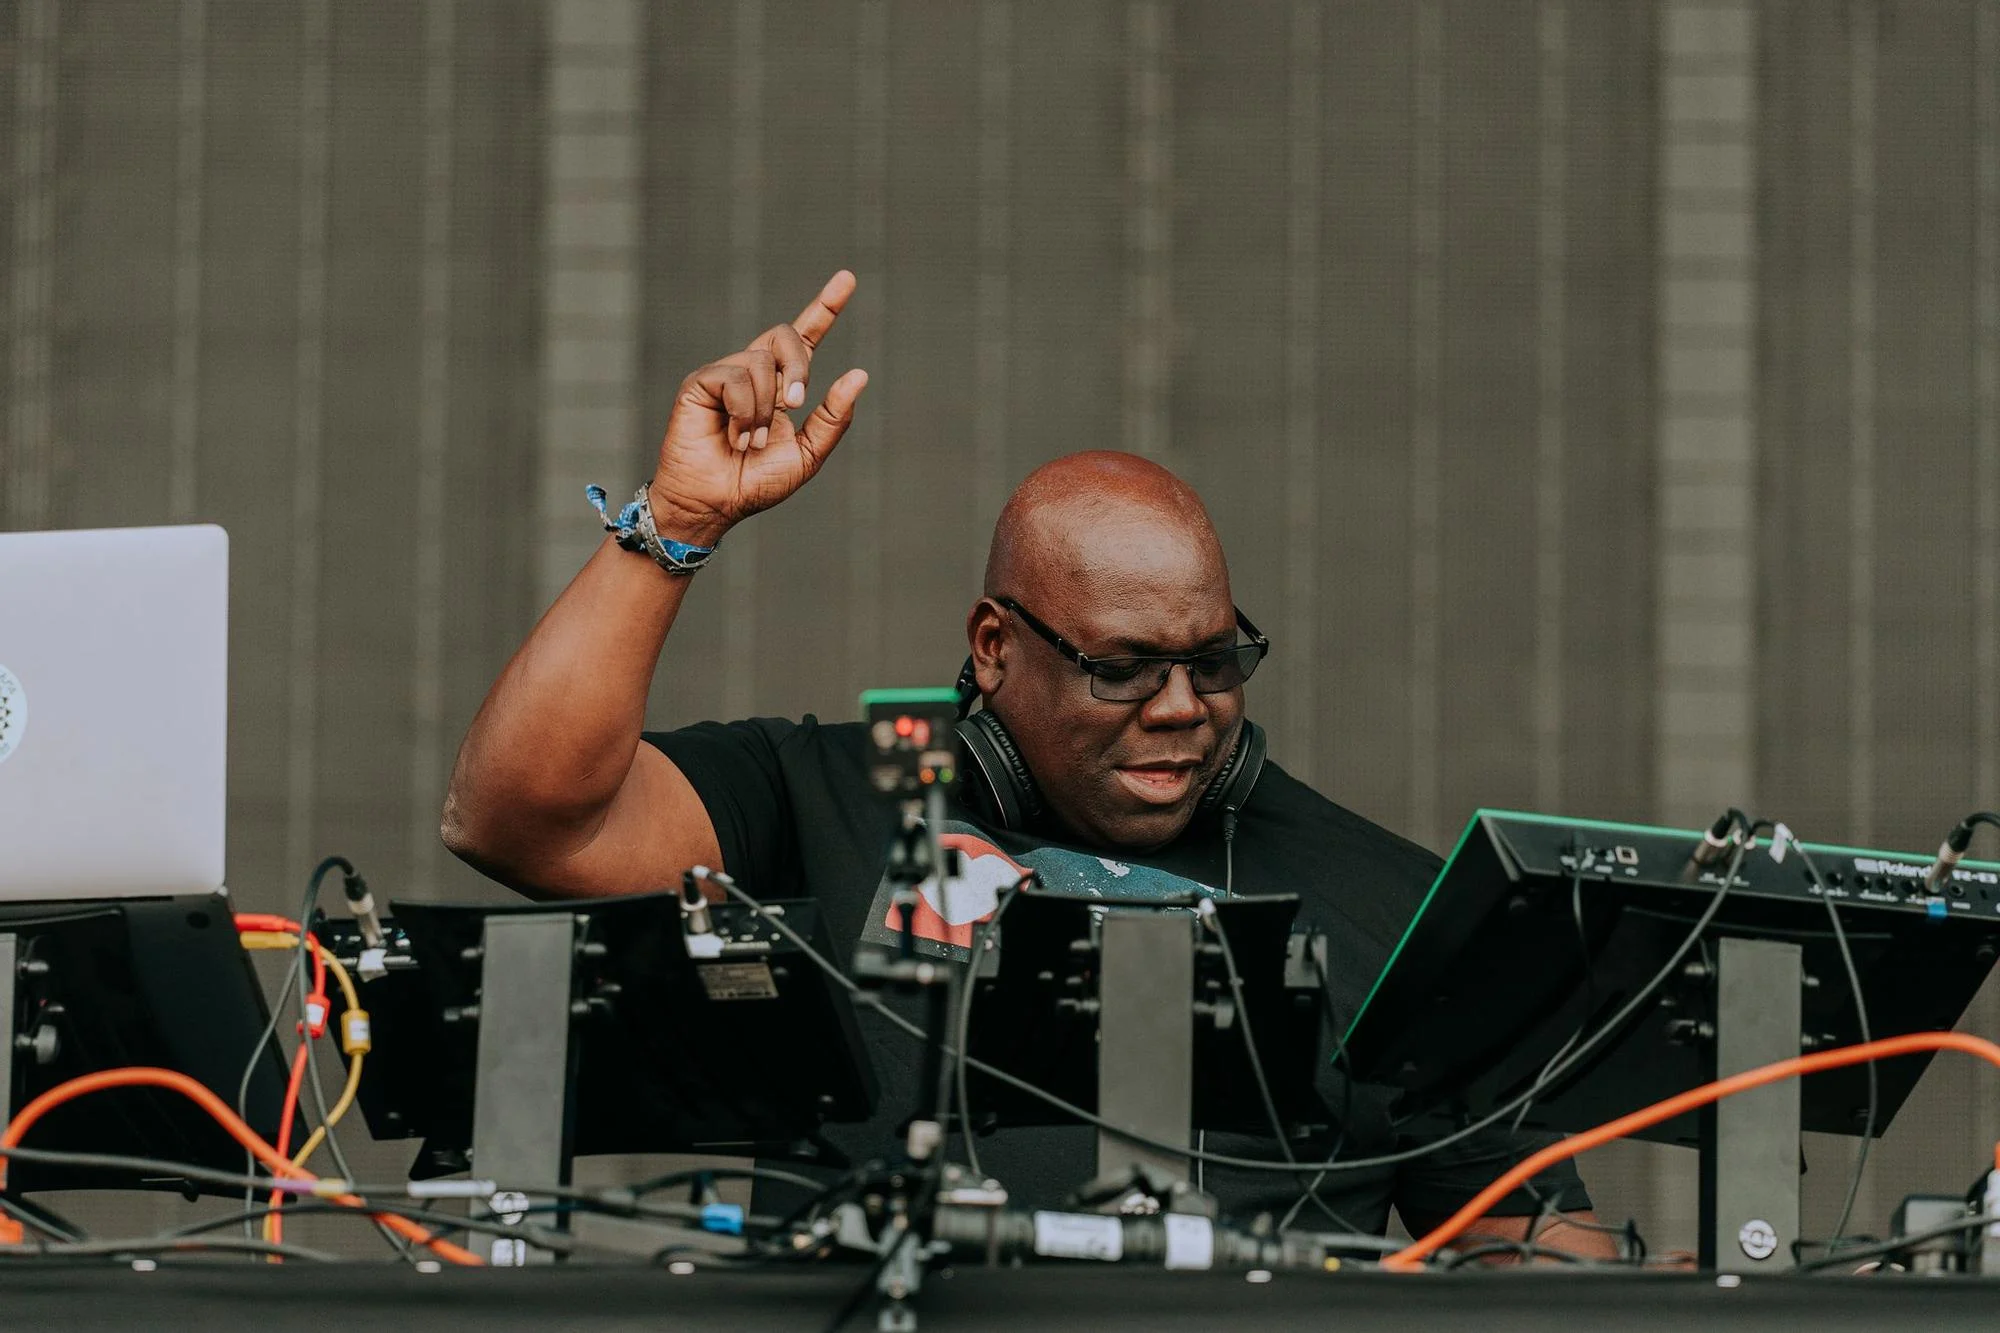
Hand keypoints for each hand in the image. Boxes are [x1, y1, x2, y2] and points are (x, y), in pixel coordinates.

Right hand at [647, 270, 868, 544]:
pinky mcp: (700, 382)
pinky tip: (733, 436)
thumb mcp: (807, 454)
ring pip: (761, 362)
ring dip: (764, 410)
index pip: (804, 338)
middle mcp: (752, 374)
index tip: (848, 278)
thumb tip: (859, 374)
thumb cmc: (755, 483)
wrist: (715, 503)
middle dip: (799, 366)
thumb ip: (832, 417)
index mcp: (780, 387)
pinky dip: (744, 411)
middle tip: (796, 404)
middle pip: (784, 335)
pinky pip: (735, 377)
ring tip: (751, 442)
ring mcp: (725, 375)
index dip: (825, 307)